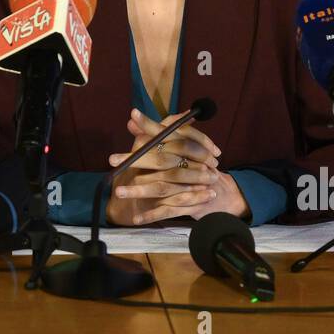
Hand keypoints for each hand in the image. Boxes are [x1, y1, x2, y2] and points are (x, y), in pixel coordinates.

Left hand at [104, 109, 247, 224]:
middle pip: (159, 160)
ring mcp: (188, 184)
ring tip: (118, 192)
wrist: (222, 193)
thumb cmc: (194, 166)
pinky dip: (151, 216)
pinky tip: (135, 219)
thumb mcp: (176, 148)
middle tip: (112, 159)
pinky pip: (168, 211)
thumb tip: (131, 121)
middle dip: (135, 160)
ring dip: (139, 191)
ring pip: (161, 186)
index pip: (165, 132)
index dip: (150, 124)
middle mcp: (186, 163)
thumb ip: (152, 135)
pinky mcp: (189, 204)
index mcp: (183, 146)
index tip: (133, 114)